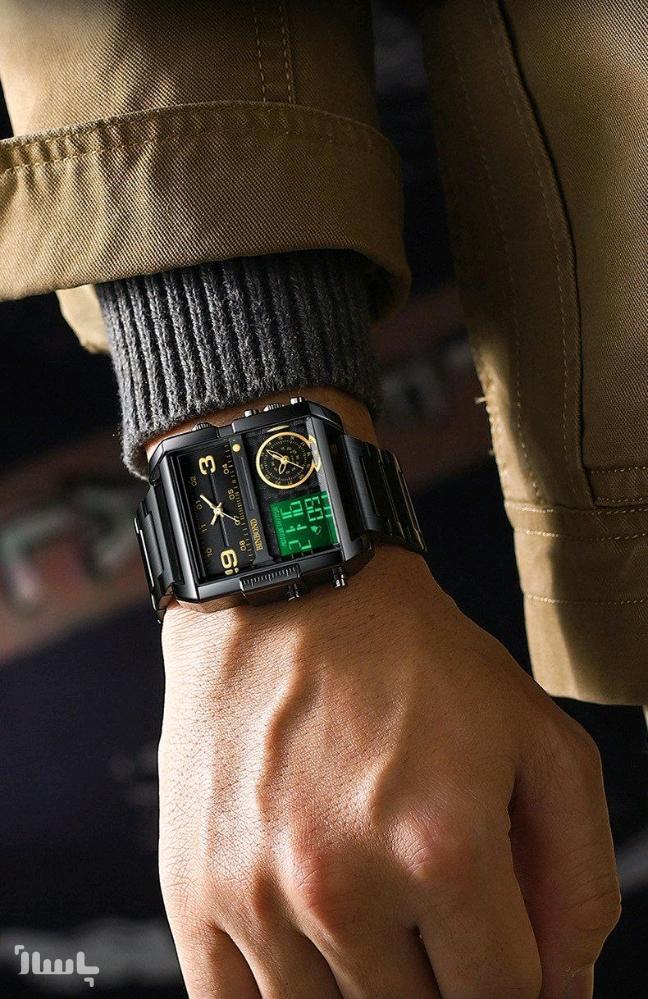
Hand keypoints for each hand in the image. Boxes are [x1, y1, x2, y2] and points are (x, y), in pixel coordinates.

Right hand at [158, 546, 618, 998]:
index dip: (512, 980)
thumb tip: (565, 993)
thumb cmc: (413, 660)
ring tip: (370, 913)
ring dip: (364, 986)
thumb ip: (577, 879)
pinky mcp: (194, 891)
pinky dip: (284, 998)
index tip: (495, 946)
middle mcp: (342, 885)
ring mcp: (256, 895)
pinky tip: (308, 951)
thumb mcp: (537, 738)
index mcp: (441, 848)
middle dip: (441, 980)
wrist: (287, 591)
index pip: (501, 998)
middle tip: (430, 913)